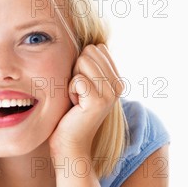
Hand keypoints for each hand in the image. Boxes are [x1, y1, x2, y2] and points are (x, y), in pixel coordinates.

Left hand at [49, 43, 123, 157]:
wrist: (70, 144)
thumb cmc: (69, 115)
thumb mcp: (82, 86)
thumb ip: (88, 66)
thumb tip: (90, 42)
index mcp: (116, 79)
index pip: (96, 48)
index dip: (80, 65)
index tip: (81, 87)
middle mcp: (118, 85)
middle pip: (89, 52)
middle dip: (76, 70)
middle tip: (78, 94)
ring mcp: (110, 93)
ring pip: (83, 62)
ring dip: (72, 80)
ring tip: (77, 100)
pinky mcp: (98, 101)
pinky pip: (77, 79)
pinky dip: (70, 90)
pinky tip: (75, 106)